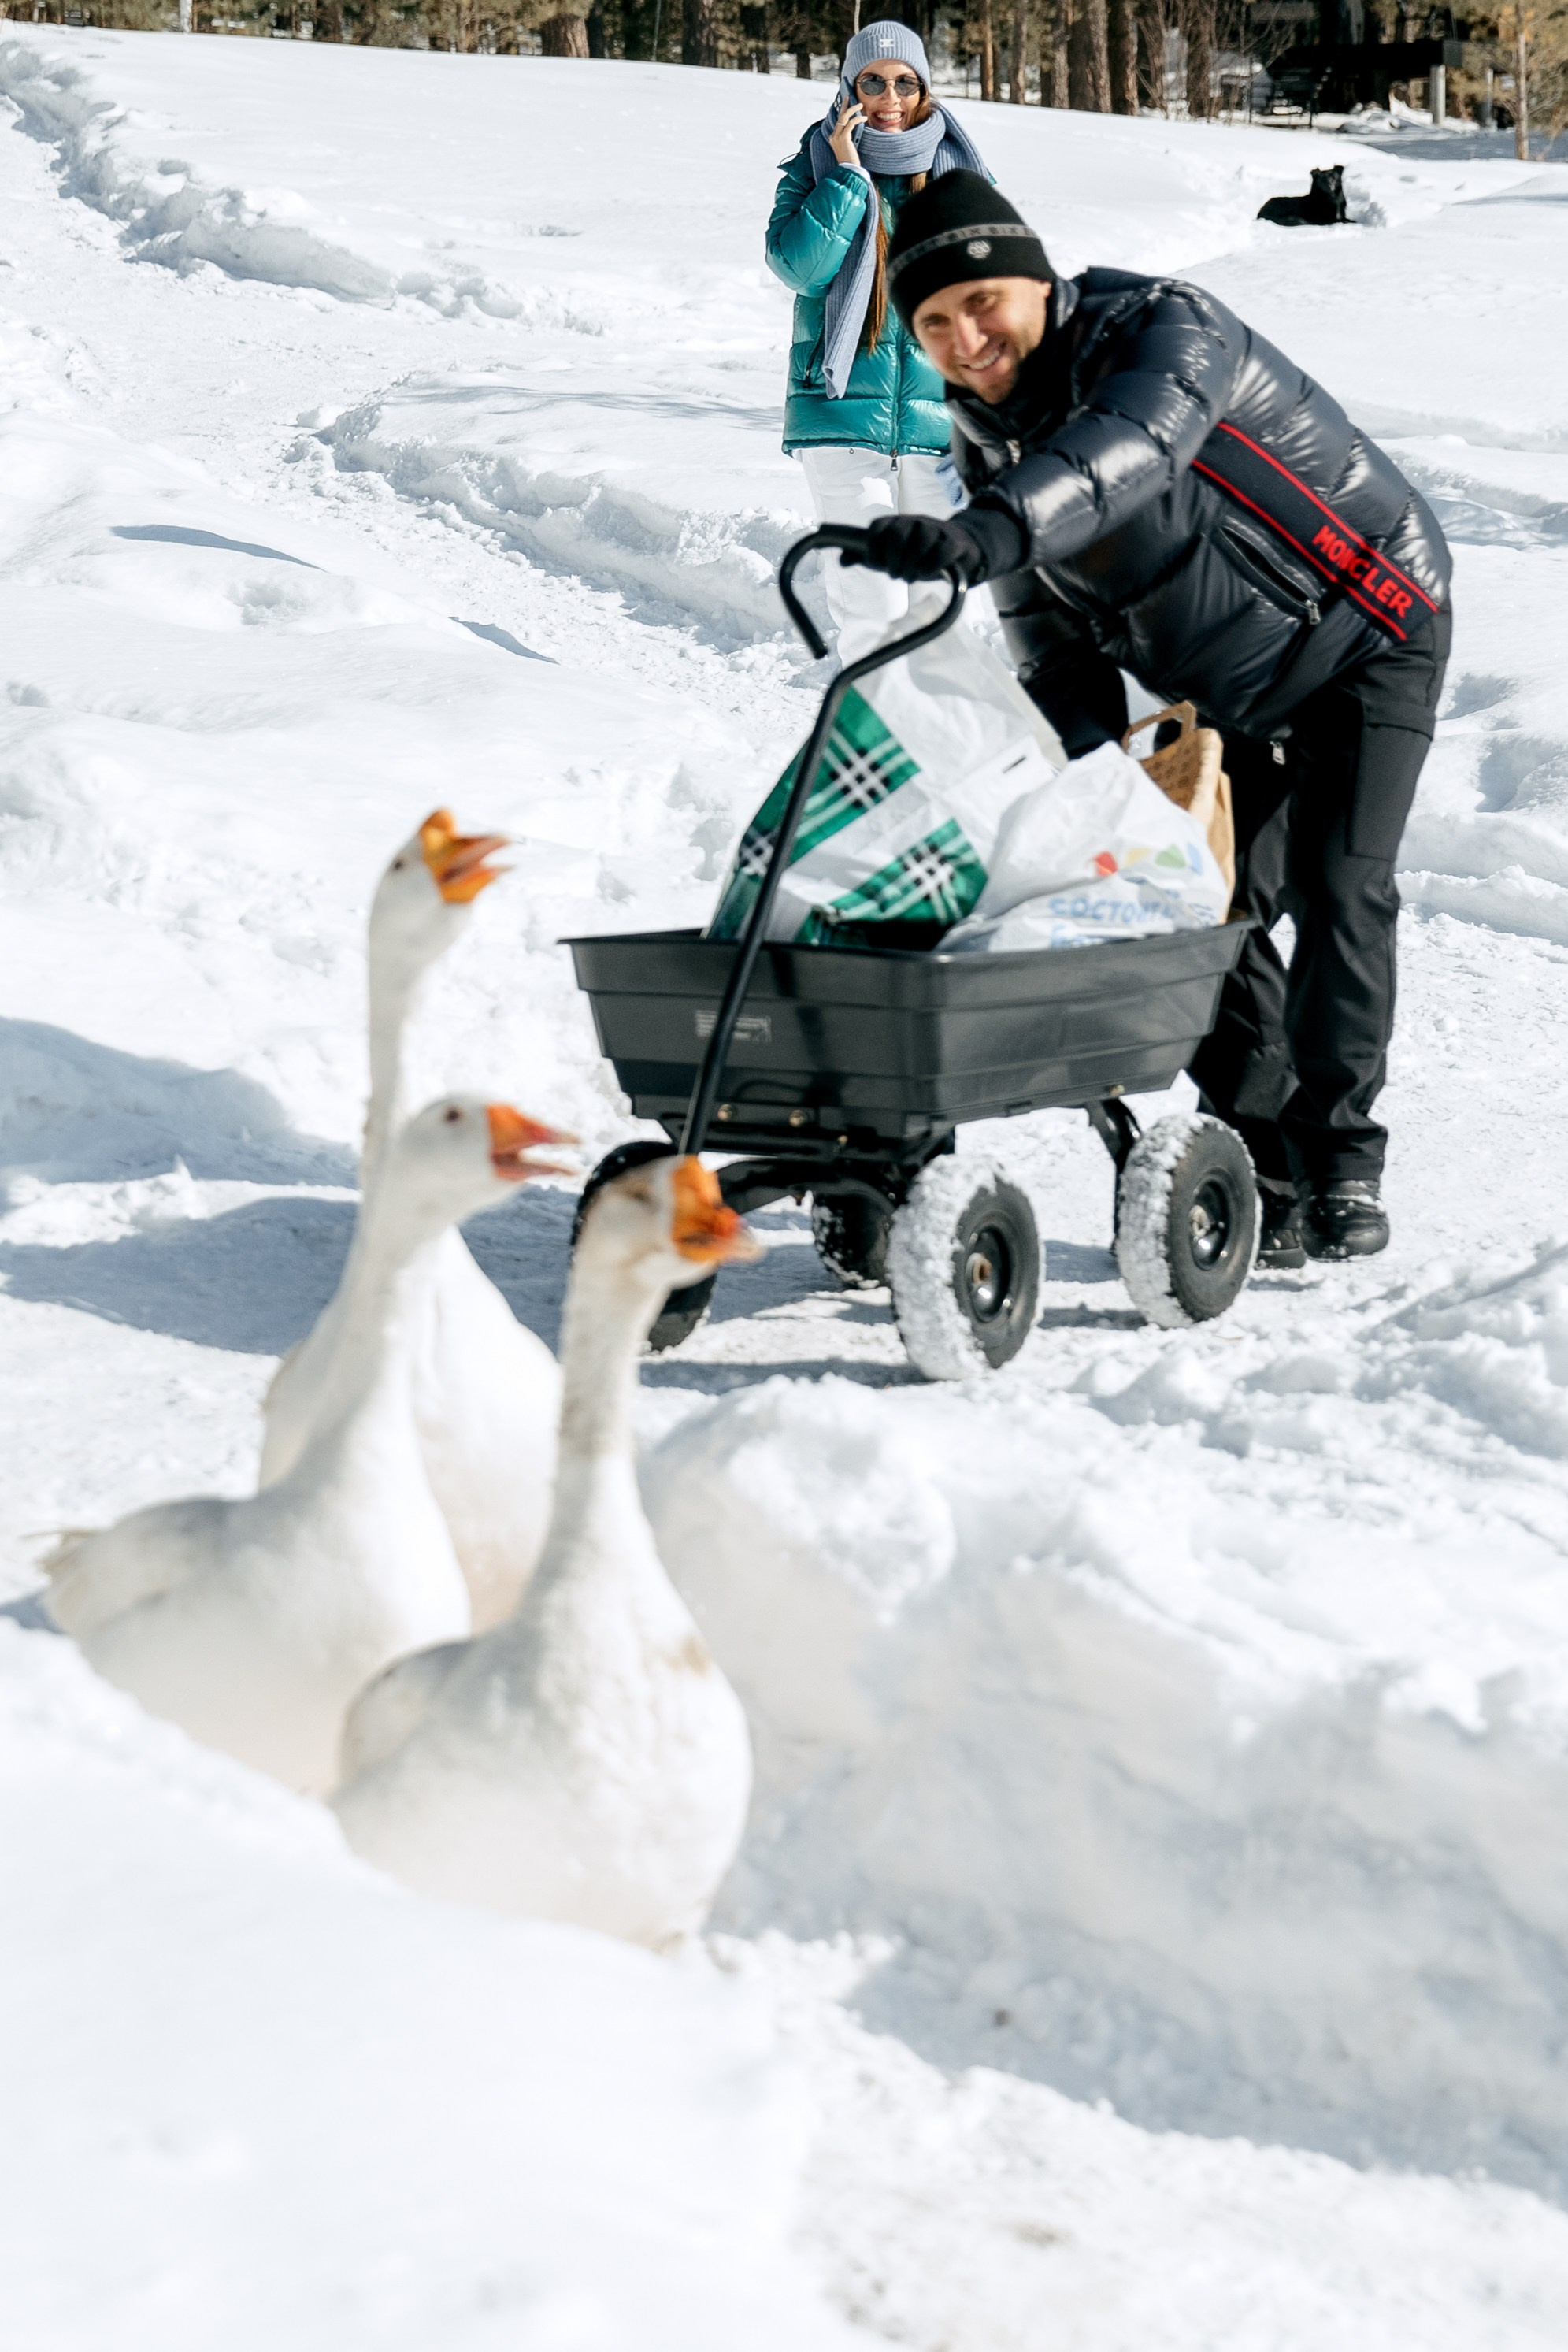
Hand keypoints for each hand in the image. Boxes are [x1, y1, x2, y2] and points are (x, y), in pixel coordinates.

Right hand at [828, 102, 865, 167]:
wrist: (848, 170)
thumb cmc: (850, 161)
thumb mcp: (849, 147)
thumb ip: (849, 138)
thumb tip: (856, 128)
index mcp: (833, 138)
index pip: (838, 121)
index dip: (842, 111)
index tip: (846, 102)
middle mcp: (833, 136)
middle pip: (840, 116)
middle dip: (845, 105)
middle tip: (849, 96)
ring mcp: (837, 137)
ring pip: (844, 117)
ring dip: (853, 109)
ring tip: (860, 105)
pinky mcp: (843, 138)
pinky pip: (851, 124)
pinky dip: (858, 119)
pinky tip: (864, 118)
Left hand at [844, 514, 992, 584]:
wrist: (956, 550)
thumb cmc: (916, 553)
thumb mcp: (889, 555)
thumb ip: (865, 556)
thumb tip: (841, 559)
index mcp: (896, 524)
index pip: (877, 526)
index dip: (872, 546)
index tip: (875, 563)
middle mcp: (915, 522)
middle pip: (898, 532)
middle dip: (892, 558)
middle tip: (894, 574)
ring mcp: (936, 529)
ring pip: (922, 539)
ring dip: (912, 564)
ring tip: (911, 577)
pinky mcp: (955, 542)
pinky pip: (943, 550)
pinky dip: (931, 565)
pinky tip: (927, 573)